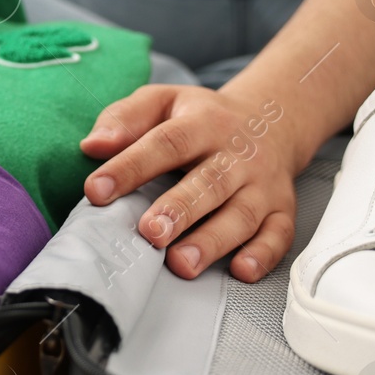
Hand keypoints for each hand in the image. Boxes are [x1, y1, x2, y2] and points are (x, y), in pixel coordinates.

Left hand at [80, 85, 300, 282]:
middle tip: (150, 233)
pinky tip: (241, 271)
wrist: (272, 121)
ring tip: (181, 263)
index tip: (96, 190)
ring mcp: (263, 185)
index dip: (131, 166)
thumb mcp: (163, 102)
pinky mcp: (282, 210)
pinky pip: (278, 235)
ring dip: (213, 241)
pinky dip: (263, 256)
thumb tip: (92, 145)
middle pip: (210, 183)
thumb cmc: (202, 118)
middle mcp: (238, 156)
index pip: (167, 142)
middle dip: (179, 210)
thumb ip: (126, 118)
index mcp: (204, 123)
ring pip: (242, 215)